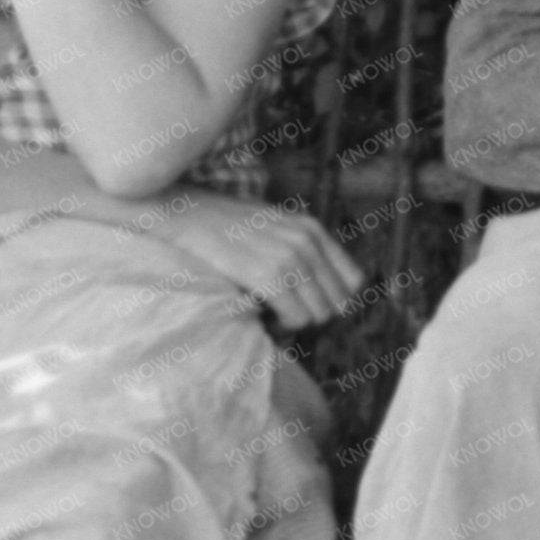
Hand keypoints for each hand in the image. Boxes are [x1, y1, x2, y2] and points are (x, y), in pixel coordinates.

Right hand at [76, 192, 365, 330]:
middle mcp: (307, 242)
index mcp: (312, 229)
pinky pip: (296, 318)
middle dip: (314, 312)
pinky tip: (264, 313)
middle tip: (285, 310)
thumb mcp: (274, 225)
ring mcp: (290, 258)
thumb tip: (327, 292)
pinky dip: (283, 324)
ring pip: (318, 315)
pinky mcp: (269, 276)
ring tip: (272, 311)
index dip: (333, 298)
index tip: (307, 301)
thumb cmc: (224, 225)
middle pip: (337, 302)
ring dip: (297, 321)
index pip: (353, 281)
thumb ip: (302, 249)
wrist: (185, 214)